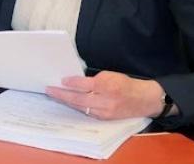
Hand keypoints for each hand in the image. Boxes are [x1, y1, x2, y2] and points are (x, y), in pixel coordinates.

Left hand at [45, 70, 165, 119]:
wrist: (144, 100)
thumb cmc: (126, 84)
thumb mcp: (111, 75)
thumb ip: (94, 79)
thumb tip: (74, 81)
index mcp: (108, 86)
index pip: (85, 85)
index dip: (71, 83)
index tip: (61, 80)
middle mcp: (106, 100)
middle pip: (79, 99)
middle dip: (62, 95)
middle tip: (49, 90)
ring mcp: (105, 111)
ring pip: (80, 107)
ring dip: (66, 102)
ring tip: (54, 96)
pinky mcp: (105, 118)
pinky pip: (86, 112)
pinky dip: (76, 107)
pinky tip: (68, 103)